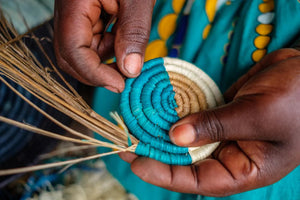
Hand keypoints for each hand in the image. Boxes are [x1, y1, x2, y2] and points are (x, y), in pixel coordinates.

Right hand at [54, 0, 154, 91]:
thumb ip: (133, 33)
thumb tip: (131, 70)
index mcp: (74, 6)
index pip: (72, 51)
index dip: (95, 74)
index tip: (120, 84)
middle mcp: (68, 14)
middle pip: (71, 56)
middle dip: (97, 72)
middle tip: (124, 79)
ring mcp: (75, 17)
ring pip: (83, 52)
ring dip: (106, 59)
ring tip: (128, 46)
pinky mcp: (85, 18)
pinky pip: (92, 42)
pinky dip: (109, 48)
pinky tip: (121, 36)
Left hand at [120, 48, 299, 195]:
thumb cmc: (298, 99)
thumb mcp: (259, 115)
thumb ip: (217, 125)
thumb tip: (175, 136)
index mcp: (244, 168)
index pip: (199, 180)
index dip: (166, 175)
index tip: (137, 163)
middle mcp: (229, 154)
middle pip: (187, 160)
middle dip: (158, 153)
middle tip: (128, 141)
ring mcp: (222, 132)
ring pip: (187, 138)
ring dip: (163, 132)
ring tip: (136, 125)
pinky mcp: (218, 113)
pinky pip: (192, 116)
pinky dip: (175, 113)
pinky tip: (156, 108)